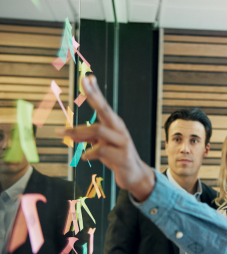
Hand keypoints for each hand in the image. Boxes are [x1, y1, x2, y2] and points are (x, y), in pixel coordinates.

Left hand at [59, 75, 154, 200]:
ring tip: (63, 135)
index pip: (103, 105)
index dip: (95, 91)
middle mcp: (119, 130)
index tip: (87, 77)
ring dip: (78, 131)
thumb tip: (70, 133)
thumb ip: (88, 138)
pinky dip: (89, 152)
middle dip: (94, 95)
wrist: (135, 175)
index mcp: (115, 125)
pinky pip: (100, 150)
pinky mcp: (121, 156)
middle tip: (84, 82)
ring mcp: (122, 142)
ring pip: (98, 130)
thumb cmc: (117, 157)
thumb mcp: (101, 145)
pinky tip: (84, 156)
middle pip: (105, 110)